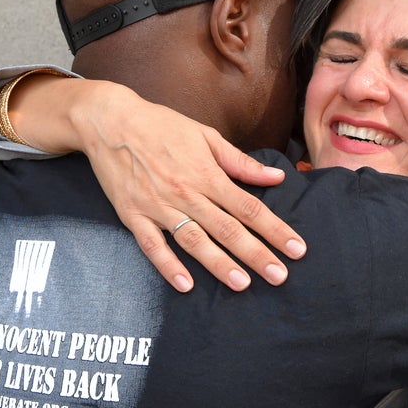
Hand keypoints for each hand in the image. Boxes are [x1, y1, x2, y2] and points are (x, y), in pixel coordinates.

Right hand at [65, 80, 306, 293]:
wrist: (110, 121)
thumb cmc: (161, 126)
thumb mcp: (205, 136)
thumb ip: (240, 162)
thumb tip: (276, 178)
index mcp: (207, 174)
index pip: (249, 208)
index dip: (275, 230)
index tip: (297, 249)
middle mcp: (186, 194)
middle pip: (228, 229)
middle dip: (257, 254)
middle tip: (280, 277)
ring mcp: (159, 207)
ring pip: (194, 241)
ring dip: (219, 264)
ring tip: (242, 285)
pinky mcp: (133, 216)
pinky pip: (152, 246)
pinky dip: (168, 266)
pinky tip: (185, 285)